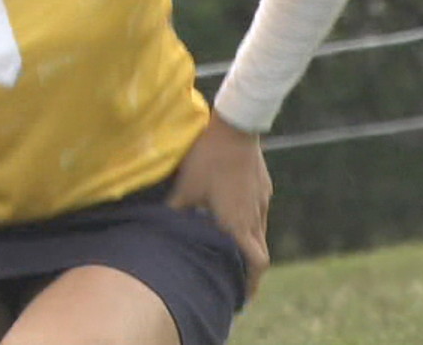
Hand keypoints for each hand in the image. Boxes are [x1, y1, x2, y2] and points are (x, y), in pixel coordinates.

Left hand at [165, 112, 272, 299]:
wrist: (235, 125)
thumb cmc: (207, 157)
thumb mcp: (185, 187)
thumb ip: (175, 212)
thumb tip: (158, 230)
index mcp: (238, 223)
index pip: (255, 263)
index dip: (250, 283)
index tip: (240, 297)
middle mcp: (255, 216)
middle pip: (259, 253)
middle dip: (248, 270)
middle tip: (233, 279)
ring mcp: (262, 200)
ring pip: (260, 232)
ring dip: (248, 246)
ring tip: (231, 251)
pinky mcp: (263, 187)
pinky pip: (259, 213)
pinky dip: (249, 224)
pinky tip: (233, 217)